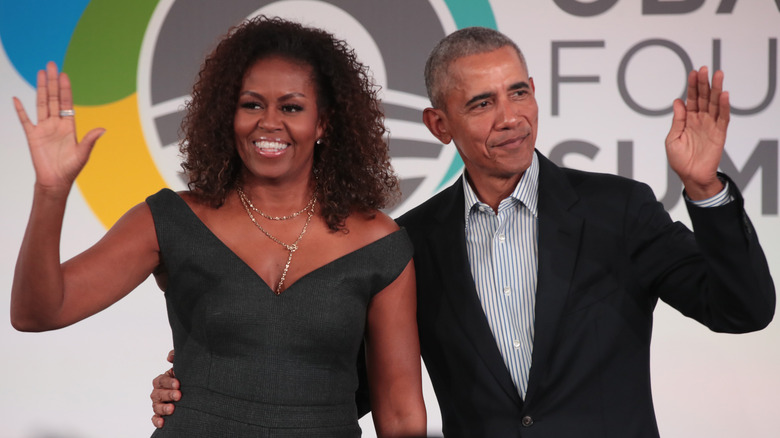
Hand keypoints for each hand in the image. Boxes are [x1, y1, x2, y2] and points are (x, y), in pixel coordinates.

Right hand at [13, 61, 103, 190]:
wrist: (56, 181)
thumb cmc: (70, 169)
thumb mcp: (83, 154)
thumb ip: (90, 140)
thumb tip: (103, 129)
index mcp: (69, 126)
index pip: (67, 103)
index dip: (65, 89)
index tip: (64, 75)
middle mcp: (56, 124)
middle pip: (53, 98)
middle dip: (53, 82)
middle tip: (51, 65)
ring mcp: (43, 128)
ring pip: (41, 104)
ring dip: (41, 89)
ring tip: (40, 73)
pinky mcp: (32, 136)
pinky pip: (25, 120)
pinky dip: (20, 110)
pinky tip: (16, 99)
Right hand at [151, 350, 179, 427]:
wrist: (192, 390)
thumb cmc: (185, 378)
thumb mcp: (182, 366)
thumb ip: (176, 358)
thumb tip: (170, 357)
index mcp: (162, 380)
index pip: (161, 380)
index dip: (168, 382)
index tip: (178, 384)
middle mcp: (158, 392)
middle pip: (158, 394)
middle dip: (168, 394)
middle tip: (179, 395)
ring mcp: (159, 404)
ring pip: (156, 406)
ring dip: (163, 408)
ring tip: (172, 409)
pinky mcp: (160, 415)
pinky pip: (155, 418)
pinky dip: (157, 420)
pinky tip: (163, 423)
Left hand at [665, 66, 728, 199]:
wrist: (691, 176)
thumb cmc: (680, 160)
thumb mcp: (672, 138)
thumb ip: (677, 120)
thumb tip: (678, 101)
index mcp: (688, 119)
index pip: (691, 99)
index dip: (692, 86)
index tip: (693, 73)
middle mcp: (700, 119)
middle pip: (704, 97)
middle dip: (704, 83)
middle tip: (704, 69)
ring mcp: (710, 125)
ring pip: (715, 104)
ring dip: (717, 89)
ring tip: (718, 75)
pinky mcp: (719, 133)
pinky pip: (723, 118)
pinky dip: (724, 106)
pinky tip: (724, 94)